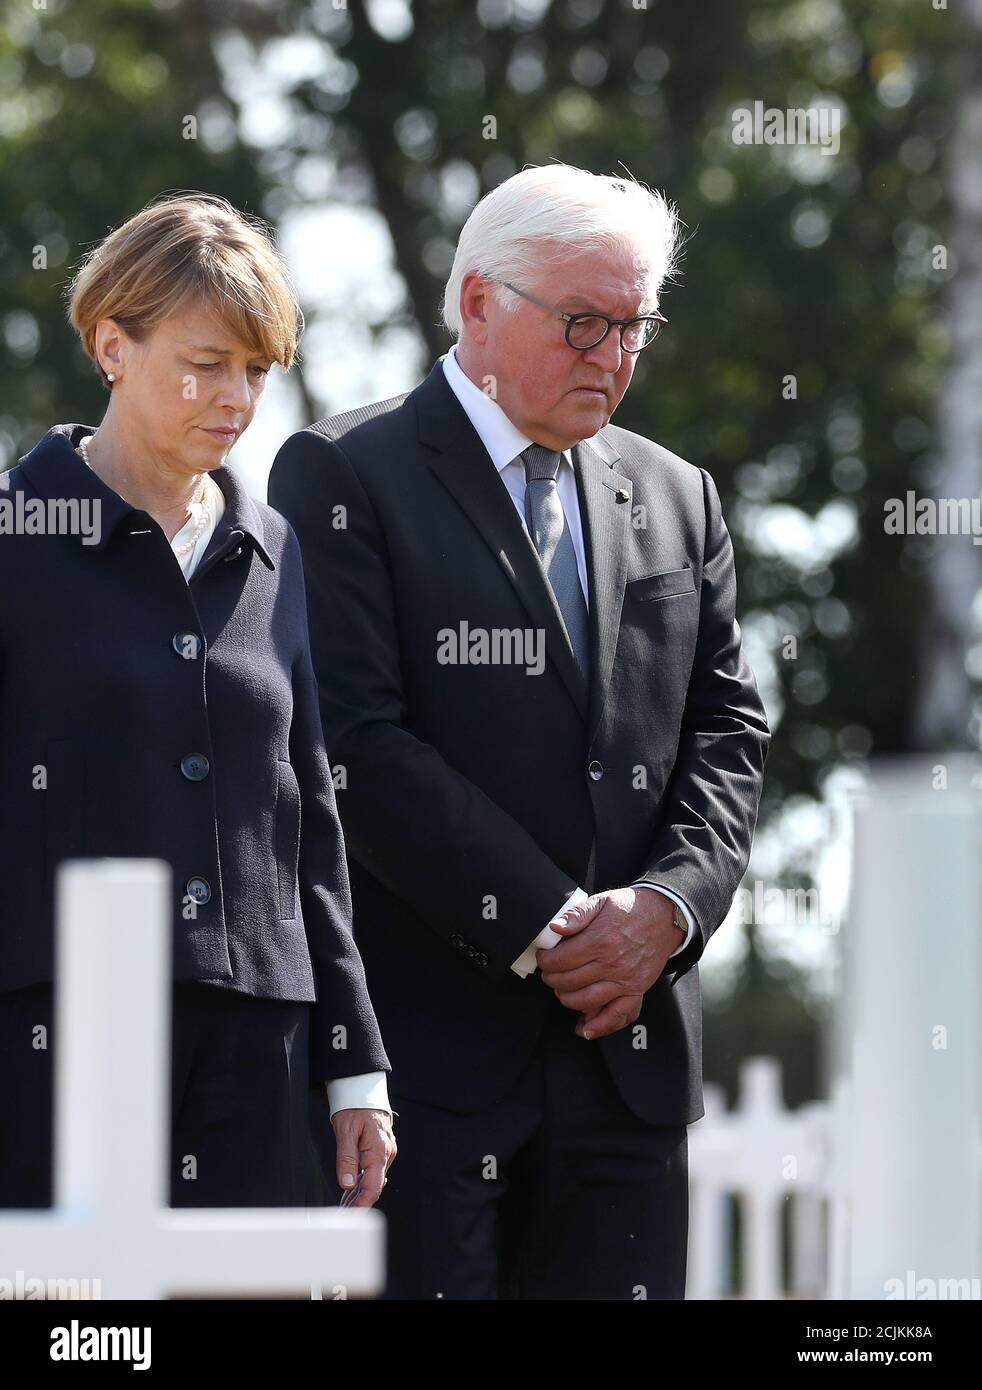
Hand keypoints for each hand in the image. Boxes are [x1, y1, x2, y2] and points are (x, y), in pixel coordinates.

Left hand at [330, 1107, 396, 1207]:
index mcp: (379, 1151)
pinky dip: (362, 1183)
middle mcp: (386, 1153)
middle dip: (358, 1204)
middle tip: (341, 1216)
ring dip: (359, 1195)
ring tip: (344, 1208)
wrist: (364, 1089)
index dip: (362, 1205)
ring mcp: (385, 1152)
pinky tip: (351, 1192)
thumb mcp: (345, 1131)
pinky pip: (372, 1171)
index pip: (373, 1186)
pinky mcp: (381, 1150)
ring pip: (373, 1180)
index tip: (350, 1217)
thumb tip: (346, 1184)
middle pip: (374, 1186)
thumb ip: (346, 1158)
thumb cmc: (355, 1106)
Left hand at [536, 886, 685, 1038]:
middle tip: (550, 973)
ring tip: (562, 990)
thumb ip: (576, 914)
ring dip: (567, 1000)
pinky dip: (600, 1026)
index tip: (543, 958)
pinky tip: (585, 1028)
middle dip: (552, 980)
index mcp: (600, 940)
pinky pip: (618, 1015)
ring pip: (587, 1001)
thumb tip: (554, 928)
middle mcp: (612, 964)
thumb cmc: (630, 908)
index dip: (545, 961)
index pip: (561, 960)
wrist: (664, 915)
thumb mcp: (601, 901)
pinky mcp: (636, 990)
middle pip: (569, 982)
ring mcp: (625, 980)